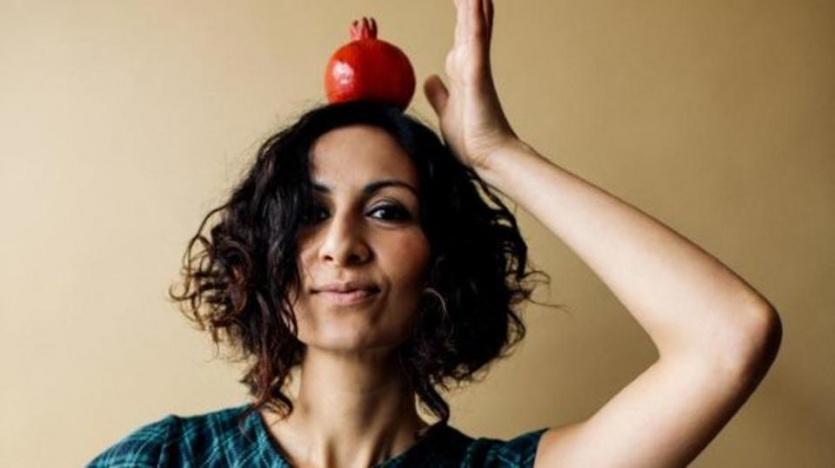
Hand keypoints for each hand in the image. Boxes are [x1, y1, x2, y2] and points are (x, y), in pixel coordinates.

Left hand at [424, 0, 518, 170]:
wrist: (489, 158)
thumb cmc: (472, 141)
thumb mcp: (446, 112)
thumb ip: (440, 94)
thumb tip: (431, 79)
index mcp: (463, 74)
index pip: (462, 37)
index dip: (462, 17)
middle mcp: (471, 66)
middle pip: (469, 26)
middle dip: (468, 4)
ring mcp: (476, 68)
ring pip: (474, 26)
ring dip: (474, 4)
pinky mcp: (477, 74)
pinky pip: (475, 40)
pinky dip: (475, 19)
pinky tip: (475, 0)